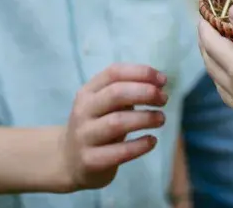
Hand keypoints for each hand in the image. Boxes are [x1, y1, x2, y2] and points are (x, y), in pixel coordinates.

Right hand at [58, 64, 168, 190]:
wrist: (69, 161)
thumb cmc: (97, 126)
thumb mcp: (105, 105)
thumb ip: (127, 92)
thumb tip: (159, 84)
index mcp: (88, 92)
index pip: (114, 72)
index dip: (142, 73)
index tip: (163, 80)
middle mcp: (83, 111)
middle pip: (116, 94)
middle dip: (145, 93)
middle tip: (164, 99)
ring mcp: (84, 136)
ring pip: (117, 122)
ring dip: (145, 118)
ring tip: (161, 119)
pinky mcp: (90, 161)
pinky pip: (119, 152)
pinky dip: (140, 145)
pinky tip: (152, 141)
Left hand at [197, 5, 232, 141]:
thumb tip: (231, 10)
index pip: (213, 45)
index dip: (205, 30)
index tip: (201, 17)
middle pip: (211, 65)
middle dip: (206, 47)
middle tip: (205, 34)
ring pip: (219, 84)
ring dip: (214, 67)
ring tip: (216, 58)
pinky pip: (231, 98)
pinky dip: (225, 85)